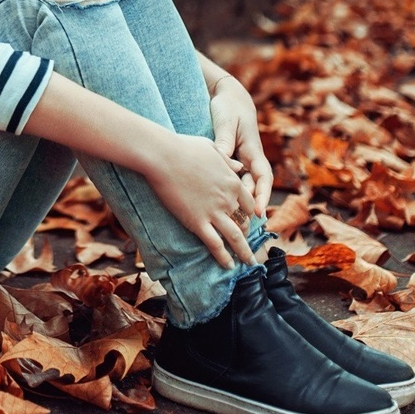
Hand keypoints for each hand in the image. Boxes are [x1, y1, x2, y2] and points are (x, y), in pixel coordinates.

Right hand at [144, 132, 257, 268]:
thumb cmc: (184, 148)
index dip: (250, 214)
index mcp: (232, 181)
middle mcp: (228, 199)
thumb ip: (228, 159)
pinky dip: (224, 257)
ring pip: (235, 237)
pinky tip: (228, 266)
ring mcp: (214, 212)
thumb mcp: (213, 148)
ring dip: (243, 252)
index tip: (249, 222)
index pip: (249, 204)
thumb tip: (239, 165)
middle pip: (244, 222)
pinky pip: (215, 244)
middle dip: (246, 234)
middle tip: (246, 244)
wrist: (164, 156)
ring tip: (248, 263)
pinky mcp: (198, 222)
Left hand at [208, 76, 272, 217]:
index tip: (258, 212)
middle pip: (251, 189)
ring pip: (240, 189)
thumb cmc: (229, 109)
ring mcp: (239, 163)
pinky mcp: (228, 163)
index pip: (263, 178)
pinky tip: (213, 206)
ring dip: (236, 205)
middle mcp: (249, 160)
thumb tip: (225, 161)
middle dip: (248, 209)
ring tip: (228, 224)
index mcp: (254, 151)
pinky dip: (224, 194)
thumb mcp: (227, 123)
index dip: (262, 196)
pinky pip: (229, 182)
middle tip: (241, 228)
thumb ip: (225, 143)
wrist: (228, 98)